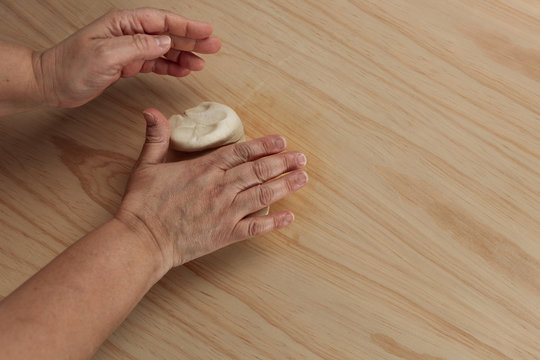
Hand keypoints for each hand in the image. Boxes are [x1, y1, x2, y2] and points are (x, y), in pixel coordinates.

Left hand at [34, 8, 220, 107]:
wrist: (52, 83)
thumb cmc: (71, 66)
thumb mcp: (106, 55)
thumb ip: (138, 47)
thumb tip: (164, 42)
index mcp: (123, 24)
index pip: (161, 21)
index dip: (186, 26)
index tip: (206, 31)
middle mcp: (128, 34)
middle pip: (167, 34)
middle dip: (191, 40)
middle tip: (213, 46)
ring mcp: (128, 49)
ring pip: (163, 50)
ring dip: (184, 56)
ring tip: (202, 63)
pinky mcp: (126, 65)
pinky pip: (154, 63)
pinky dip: (170, 67)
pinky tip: (182, 71)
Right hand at [116, 109, 307, 268]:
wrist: (142, 241)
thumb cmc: (143, 205)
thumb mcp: (146, 166)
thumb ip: (156, 137)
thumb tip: (151, 111)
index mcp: (204, 169)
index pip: (241, 152)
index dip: (264, 145)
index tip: (281, 141)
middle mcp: (220, 187)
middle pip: (258, 171)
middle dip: (283, 163)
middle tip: (301, 158)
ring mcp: (226, 212)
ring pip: (263, 195)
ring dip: (285, 185)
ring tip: (302, 177)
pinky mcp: (226, 234)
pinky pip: (256, 228)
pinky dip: (275, 223)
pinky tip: (290, 217)